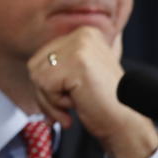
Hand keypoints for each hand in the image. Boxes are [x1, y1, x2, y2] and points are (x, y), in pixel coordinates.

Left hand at [28, 26, 157, 157]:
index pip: (41, 57)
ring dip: (51, 100)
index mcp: (84, 34)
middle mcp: (82, 34)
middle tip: (69, 104)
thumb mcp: (77, 72)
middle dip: (46, 92)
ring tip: (75, 103)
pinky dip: (55, 102)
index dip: (47, 83)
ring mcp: (80, 47)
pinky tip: (78, 103)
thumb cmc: (101, 103)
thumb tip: (30, 66)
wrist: (127, 123)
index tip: (66, 96)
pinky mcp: (77, 63)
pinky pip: (44, 85)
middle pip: (35, 65)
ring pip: (36, 75)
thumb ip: (58, 63)